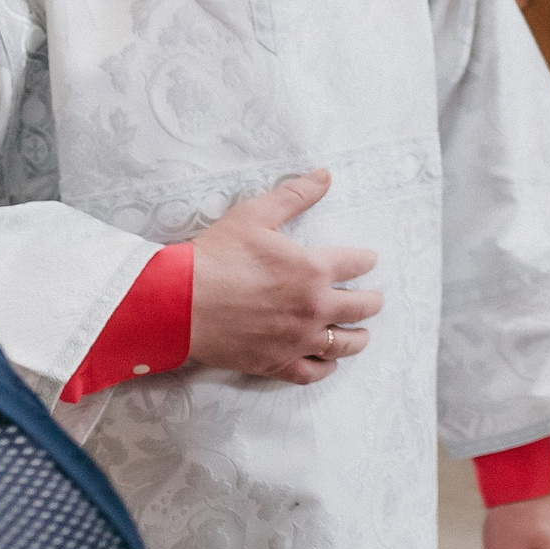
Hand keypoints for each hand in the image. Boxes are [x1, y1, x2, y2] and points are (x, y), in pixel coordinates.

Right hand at [188, 171, 381, 384]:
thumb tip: (326, 175)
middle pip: (362, 307)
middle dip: (371, 301)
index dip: (366, 260)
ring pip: (344, 344)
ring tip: (361, 333)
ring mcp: (296, 338)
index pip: (359, 264)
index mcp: (314, 269)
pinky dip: (326, 368)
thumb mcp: (256, 215)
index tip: (368, 261)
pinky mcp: (274, 362)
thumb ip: (295, 195)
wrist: (176, 302)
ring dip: (358, 337)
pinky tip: (329, 362)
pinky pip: (312, 373)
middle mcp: (313, 306)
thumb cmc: (215, 256)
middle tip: (373, 299)